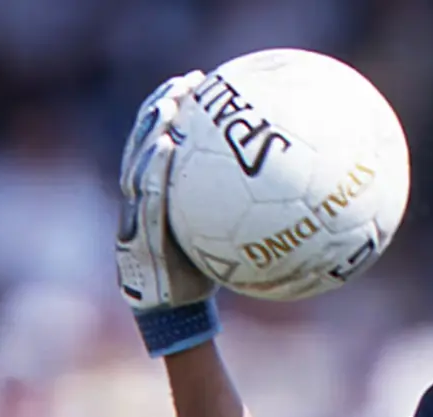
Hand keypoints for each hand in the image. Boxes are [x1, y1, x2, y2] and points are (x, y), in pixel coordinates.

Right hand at [116, 71, 220, 356]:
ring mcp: (133, 217)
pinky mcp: (133, 237)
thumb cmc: (207, 277)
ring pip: (138, 166)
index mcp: (158, 198)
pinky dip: (153, 171)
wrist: (179, 318)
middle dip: (159, 111)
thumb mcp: (227, 238)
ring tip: (171, 108)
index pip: (161, 144)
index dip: (171, 111)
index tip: (197, 82)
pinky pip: (143, 198)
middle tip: (185, 84)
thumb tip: (298, 190)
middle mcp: (140, 202)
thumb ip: (246, 210)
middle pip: (144, 145)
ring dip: (151, 132)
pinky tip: (168, 149)